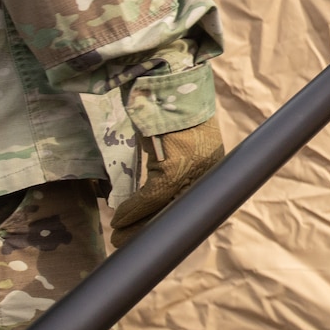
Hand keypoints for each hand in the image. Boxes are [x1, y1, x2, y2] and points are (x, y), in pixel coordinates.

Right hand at [110, 116, 225, 247]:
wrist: (171, 86)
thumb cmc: (174, 114)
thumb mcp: (185, 144)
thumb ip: (182, 168)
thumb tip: (160, 196)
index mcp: (213, 169)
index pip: (192, 205)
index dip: (171, 224)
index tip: (155, 238)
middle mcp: (207, 172)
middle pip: (178, 213)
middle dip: (150, 231)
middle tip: (128, 244)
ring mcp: (192, 170)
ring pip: (162, 209)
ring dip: (136, 226)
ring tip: (117, 236)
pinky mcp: (174, 166)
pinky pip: (150, 197)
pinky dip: (131, 210)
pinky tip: (117, 218)